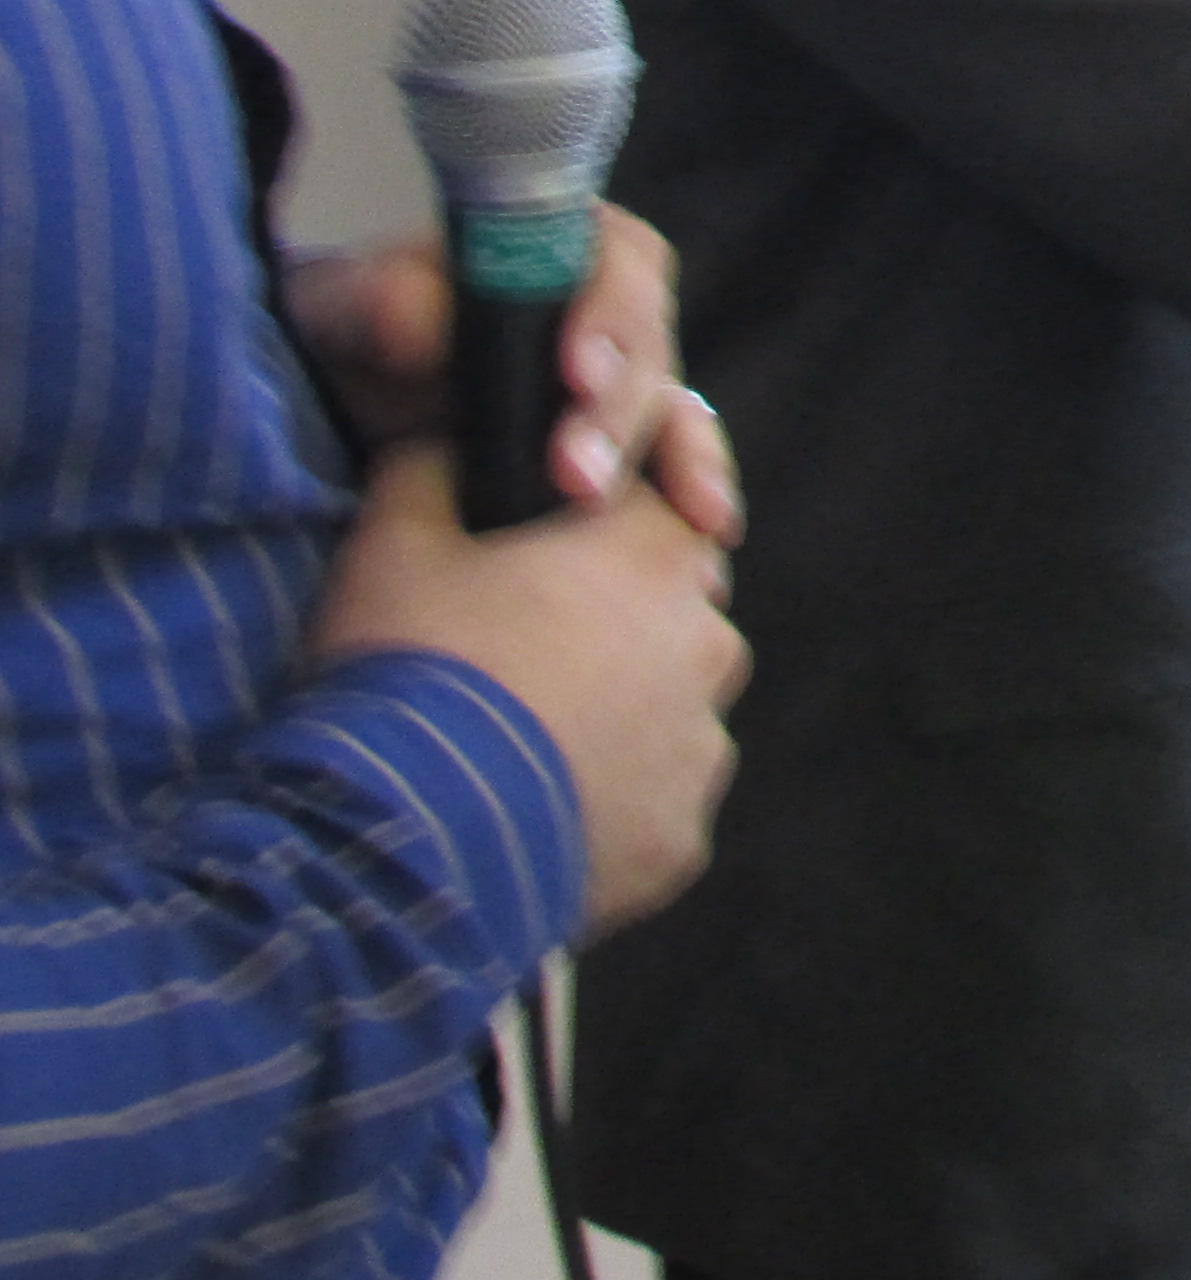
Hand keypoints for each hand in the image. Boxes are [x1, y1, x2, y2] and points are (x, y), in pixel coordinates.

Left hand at [284, 208, 740, 545]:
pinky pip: (677, 460)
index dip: (610, 312)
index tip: (577, 372)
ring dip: (665, 459)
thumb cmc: (347, 329)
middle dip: (617, 414)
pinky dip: (695, 490)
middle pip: (649, 346)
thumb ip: (376, 301)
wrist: (337, 400)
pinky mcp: (620, 442)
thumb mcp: (338, 303)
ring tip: (621, 509)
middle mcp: (602, 307)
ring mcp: (617, 379)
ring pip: (671, 406)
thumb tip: (425, 324)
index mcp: (555, 246)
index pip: (616, 260)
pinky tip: (708, 525)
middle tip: (576, 475)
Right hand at [312, 442, 745, 936]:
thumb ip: (437, 465)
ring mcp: (700, 749)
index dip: (589, 541)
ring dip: (615, 725)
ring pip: (669, 718)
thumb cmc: (406, 666)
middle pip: (670, 621)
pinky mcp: (680, 840)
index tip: (532, 574)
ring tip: (517, 751)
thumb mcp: (394, 538)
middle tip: (516, 669)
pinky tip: (531, 819)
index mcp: (659, 554)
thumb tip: (452, 440)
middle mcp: (708, 644)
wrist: (399, 836)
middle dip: (611, 634)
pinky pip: (651, 809)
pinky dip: (606, 810)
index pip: (653, 518)